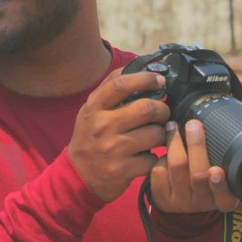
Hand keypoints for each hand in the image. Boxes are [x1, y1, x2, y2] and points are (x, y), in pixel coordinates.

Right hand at [68, 69, 170, 201]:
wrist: (79, 175)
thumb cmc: (91, 136)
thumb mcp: (92, 110)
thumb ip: (110, 87)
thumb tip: (138, 66)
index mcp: (94, 107)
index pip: (121, 84)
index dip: (145, 79)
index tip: (159, 80)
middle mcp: (102, 126)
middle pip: (146, 108)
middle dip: (162, 109)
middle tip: (162, 112)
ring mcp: (113, 149)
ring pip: (155, 134)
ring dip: (161, 134)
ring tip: (154, 136)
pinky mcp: (123, 170)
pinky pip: (153, 158)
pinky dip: (155, 157)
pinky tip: (148, 155)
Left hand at [149, 119, 239, 213]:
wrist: (184, 197)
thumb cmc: (206, 177)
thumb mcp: (221, 171)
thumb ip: (220, 156)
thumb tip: (207, 125)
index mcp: (224, 200)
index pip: (224, 196)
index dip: (219, 184)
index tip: (216, 170)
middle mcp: (202, 203)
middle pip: (198, 175)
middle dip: (196, 145)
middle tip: (194, 124)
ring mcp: (181, 202)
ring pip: (176, 167)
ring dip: (174, 142)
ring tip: (172, 127)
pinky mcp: (161, 198)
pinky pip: (159, 171)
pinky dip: (161, 157)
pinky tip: (166, 153)